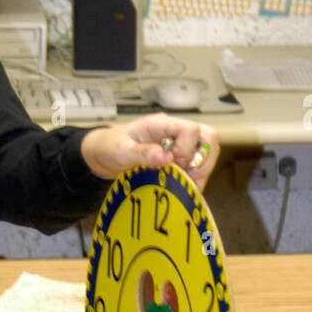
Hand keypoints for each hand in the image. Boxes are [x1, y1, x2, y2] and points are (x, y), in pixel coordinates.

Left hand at [80, 115, 219, 191]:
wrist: (102, 156)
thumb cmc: (109, 147)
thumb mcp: (120, 151)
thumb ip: (142, 153)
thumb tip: (167, 157)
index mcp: (161, 124)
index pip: (192, 129)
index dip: (187, 148)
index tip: (171, 162)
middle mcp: (174, 132)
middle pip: (209, 138)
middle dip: (201, 160)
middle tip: (181, 173)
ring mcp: (179, 145)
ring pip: (208, 154)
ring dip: (200, 171)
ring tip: (179, 182)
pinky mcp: (179, 159)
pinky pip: (199, 168)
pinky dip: (194, 180)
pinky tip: (179, 187)